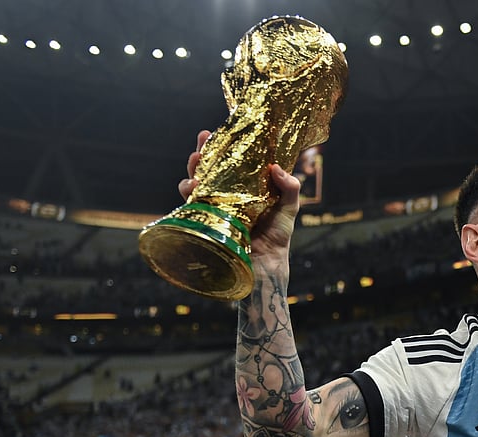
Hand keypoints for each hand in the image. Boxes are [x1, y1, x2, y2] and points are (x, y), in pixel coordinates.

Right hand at [179, 130, 300, 260]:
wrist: (266, 265)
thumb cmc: (278, 236)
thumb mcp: (289, 208)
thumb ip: (289, 188)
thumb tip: (276, 168)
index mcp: (245, 187)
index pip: (232, 161)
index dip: (224, 145)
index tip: (220, 130)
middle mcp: (227, 194)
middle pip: (210, 168)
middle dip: (203, 151)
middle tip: (203, 138)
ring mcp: (214, 207)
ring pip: (197, 183)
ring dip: (193, 170)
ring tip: (195, 162)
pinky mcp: (205, 221)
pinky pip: (191, 205)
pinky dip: (188, 194)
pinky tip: (191, 187)